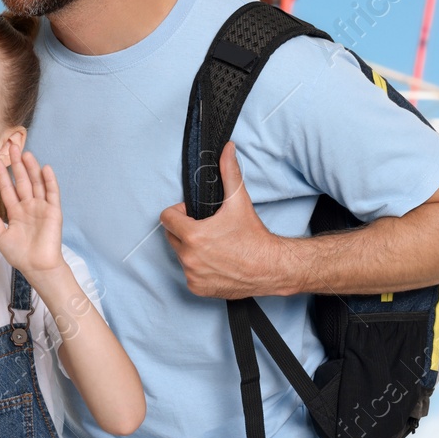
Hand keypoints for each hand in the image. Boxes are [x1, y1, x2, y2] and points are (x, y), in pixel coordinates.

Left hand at [0, 148, 65, 278]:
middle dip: (16, 165)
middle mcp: (29, 207)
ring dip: (32, 168)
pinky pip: (52, 193)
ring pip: (36, 183)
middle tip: (11, 147)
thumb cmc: (21, 255)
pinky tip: (45, 168)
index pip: (7, 189)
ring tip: (26, 153)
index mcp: (16, 212)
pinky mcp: (54, 211)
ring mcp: (42, 208)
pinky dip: (49, 181)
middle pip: (22, 181)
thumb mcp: (1, 238)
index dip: (2, 176)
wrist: (38, 267)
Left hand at [160, 140, 292, 298]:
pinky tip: (216, 262)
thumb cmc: (254, 237)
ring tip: (214, 246)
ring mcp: (192, 275)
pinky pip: (189, 273)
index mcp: (193, 235)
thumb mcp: (239, 201)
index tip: (194, 214)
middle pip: (172, 236)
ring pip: (181, 255)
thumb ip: (229, 172)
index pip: (166, 218)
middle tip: (207, 229)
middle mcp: (189, 257)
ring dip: (191, 249)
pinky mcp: (198, 289)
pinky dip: (198, 268)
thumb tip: (227, 148)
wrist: (271, 268)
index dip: (180, 213)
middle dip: (185, 230)